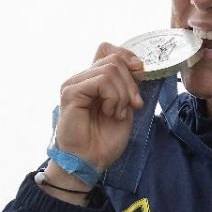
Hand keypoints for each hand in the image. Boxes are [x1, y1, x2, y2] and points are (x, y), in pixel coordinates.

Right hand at [52, 42, 144, 174]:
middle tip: (132, 106)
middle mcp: (81, 78)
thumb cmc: (104, 140)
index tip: (140, 72)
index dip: (126, 56)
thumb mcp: (124, 106)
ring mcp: (74, 84)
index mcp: (92, 80)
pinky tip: (109, 112)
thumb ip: (127, 85)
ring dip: (123, 94)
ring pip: (110, 69)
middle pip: (114, 59)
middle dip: (131, 83)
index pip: (107, 49)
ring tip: (116, 113)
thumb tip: (138, 65)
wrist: (90, 162)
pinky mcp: (71, 92)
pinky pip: (102, 81)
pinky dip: (113, 97)